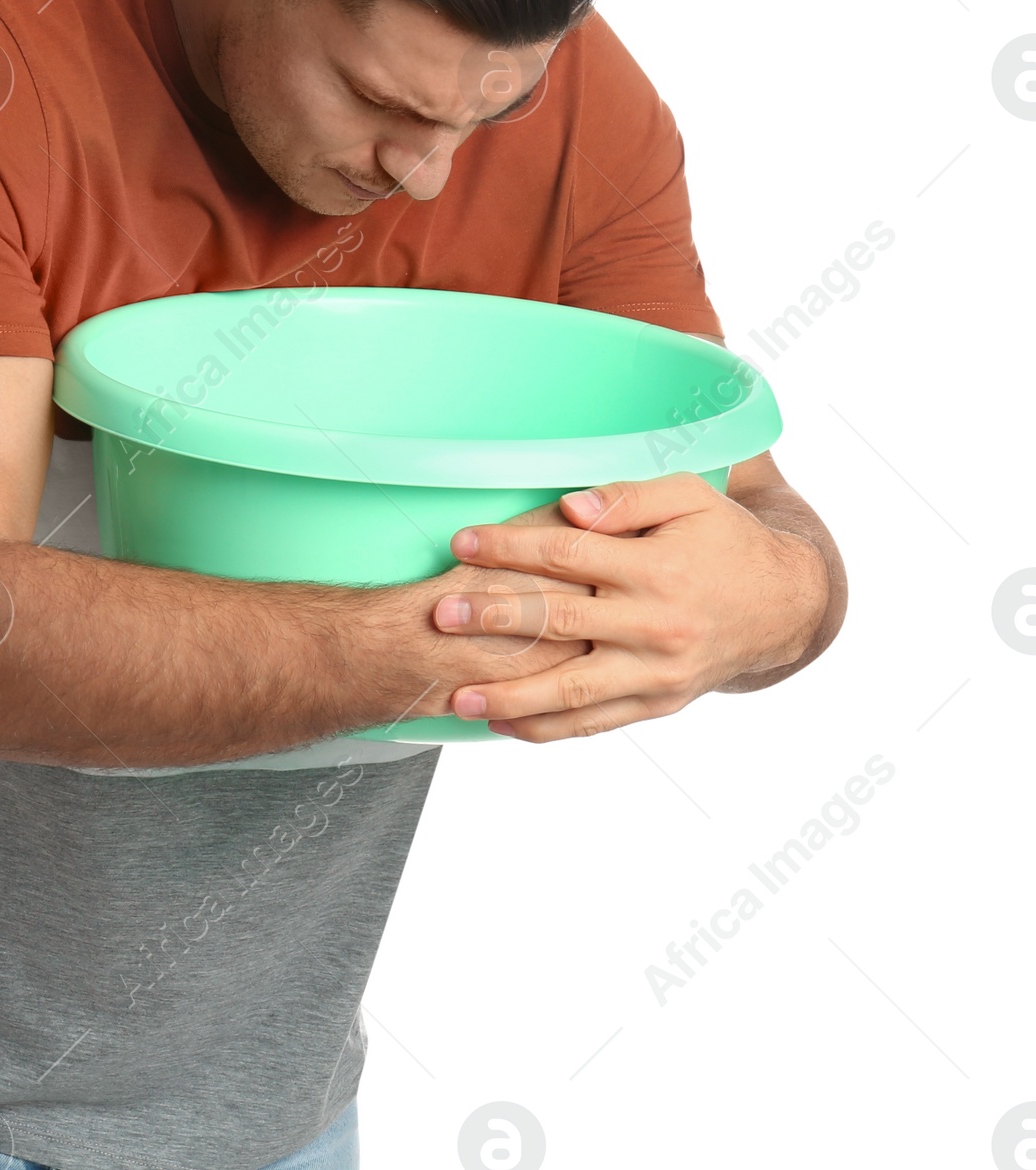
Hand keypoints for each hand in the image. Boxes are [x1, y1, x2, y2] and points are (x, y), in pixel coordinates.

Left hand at [429, 473, 828, 741]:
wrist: (785, 604)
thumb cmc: (724, 539)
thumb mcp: (689, 497)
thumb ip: (627, 499)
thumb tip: (569, 508)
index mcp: (658, 568)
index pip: (568, 554)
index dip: (511, 547)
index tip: (462, 542)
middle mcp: (657, 625)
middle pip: (561, 622)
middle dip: (495, 618)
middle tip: (440, 615)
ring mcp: (658, 672)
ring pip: (574, 690)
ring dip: (511, 695)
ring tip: (456, 697)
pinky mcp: (660, 702)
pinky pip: (597, 722)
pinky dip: (548, 728)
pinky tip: (502, 724)